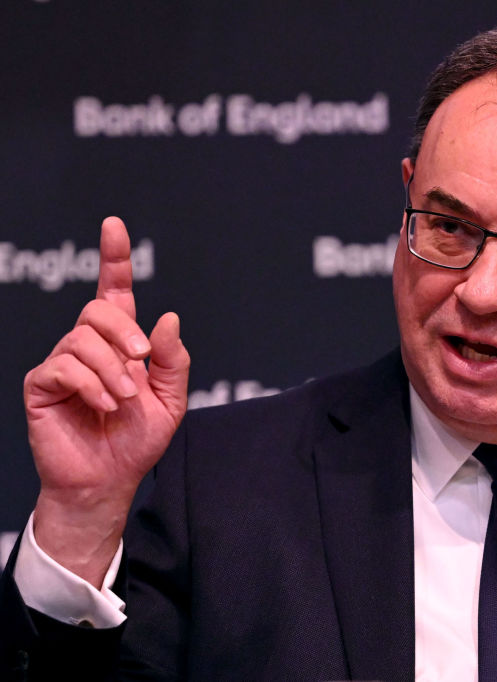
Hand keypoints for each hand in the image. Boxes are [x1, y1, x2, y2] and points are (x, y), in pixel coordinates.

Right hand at [24, 217, 189, 586]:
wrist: (110, 479)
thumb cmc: (137, 439)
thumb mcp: (170, 399)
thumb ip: (173, 359)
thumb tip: (168, 318)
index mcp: (120, 343)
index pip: (114, 291)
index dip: (113, 257)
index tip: (114, 224)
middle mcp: (88, 346)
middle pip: (99, 310)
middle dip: (126, 332)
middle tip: (141, 363)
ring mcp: (62, 363)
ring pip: (82, 339)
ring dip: (112, 369)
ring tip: (123, 399)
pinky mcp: (42, 385)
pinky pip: (64, 366)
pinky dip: (91, 384)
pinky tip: (103, 405)